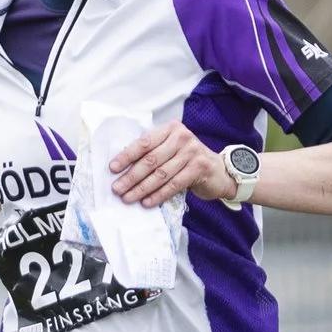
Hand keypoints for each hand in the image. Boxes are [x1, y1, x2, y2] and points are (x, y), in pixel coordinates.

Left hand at [110, 123, 230, 207]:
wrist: (218, 171)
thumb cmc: (187, 160)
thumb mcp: (171, 149)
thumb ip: (153, 152)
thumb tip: (122, 169)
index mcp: (170, 129)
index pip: (144, 142)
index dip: (127, 156)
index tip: (112, 169)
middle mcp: (182, 137)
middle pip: (151, 160)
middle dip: (131, 176)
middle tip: (117, 189)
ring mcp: (192, 152)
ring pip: (161, 174)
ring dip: (142, 188)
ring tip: (128, 198)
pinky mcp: (199, 168)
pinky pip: (174, 184)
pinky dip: (158, 195)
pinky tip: (147, 202)